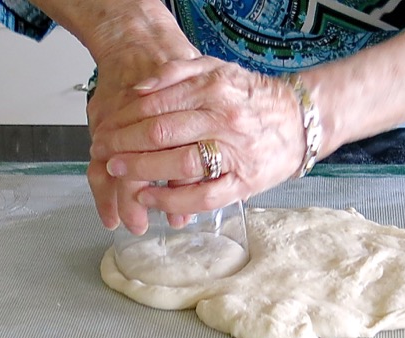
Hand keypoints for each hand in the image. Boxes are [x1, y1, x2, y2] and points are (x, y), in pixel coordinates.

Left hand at [90, 57, 307, 223]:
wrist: (301, 122)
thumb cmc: (253, 99)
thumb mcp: (219, 70)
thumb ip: (179, 73)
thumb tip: (140, 89)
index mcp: (215, 89)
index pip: (156, 105)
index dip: (123, 119)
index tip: (105, 128)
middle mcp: (224, 119)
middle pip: (161, 134)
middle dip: (124, 145)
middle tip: (103, 151)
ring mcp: (235, 153)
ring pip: (178, 164)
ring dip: (142, 171)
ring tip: (118, 172)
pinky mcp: (243, 183)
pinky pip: (201, 196)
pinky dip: (171, 200)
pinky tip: (149, 198)